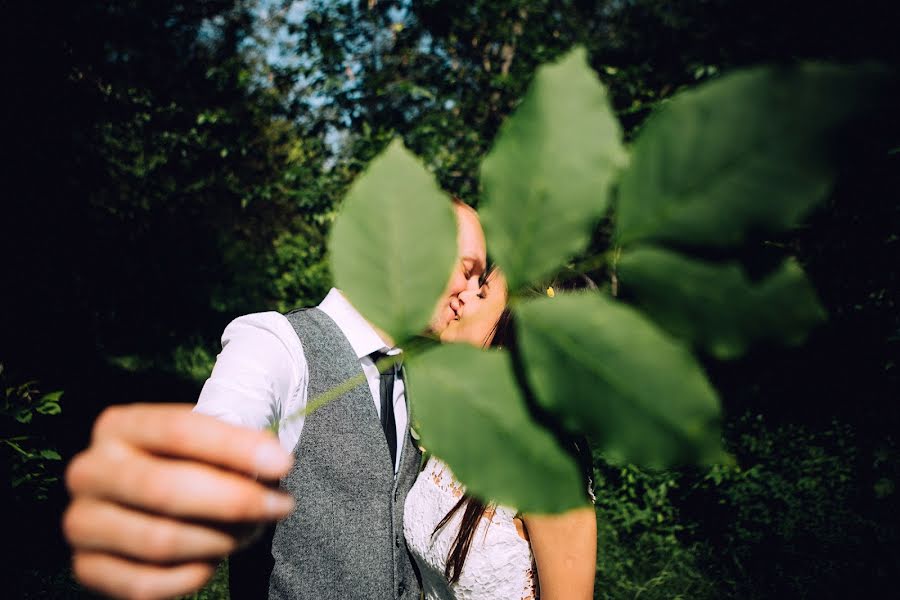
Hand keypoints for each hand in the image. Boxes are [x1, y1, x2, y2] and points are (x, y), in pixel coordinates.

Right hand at [63, 403, 293, 599]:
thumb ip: (234, 448)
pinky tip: (211, 560)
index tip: (283, 464)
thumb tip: (274, 464)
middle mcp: (90, 470)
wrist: (145, 502)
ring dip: (219, 541)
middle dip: (234, 501)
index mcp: (119, 426)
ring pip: (159, 540)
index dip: (234, 447)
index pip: (179, 430)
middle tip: (279, 506)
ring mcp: (82, 521)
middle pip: (165, 488)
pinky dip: (190, 575)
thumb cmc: (189, 464)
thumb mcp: (205, 443)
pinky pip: (146, 584)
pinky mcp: (86, 567)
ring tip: (250, 532)